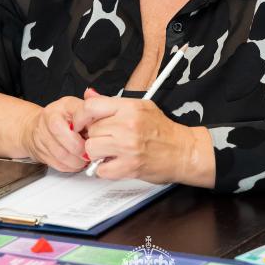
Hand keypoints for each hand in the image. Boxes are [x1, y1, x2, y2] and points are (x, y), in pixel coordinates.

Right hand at [20, 96, 88, 172]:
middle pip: (64, 134)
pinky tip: (76, 162)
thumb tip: (108, 117)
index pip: (77, 114)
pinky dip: (70, 166)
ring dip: (76, 160)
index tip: (95, 134)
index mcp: (65, 105)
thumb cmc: (66, 118)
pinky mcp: (40, 151)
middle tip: (90, 152)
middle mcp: (50, 117)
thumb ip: (94, 113)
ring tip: (85, 159)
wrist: (38, 127)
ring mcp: (42, 134)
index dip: (88, 126)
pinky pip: (57, 163)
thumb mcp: (81, 110)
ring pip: (61, 153)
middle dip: (80, 148)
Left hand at [73, 94, 214, 186]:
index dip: (81, 116)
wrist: (183, 151)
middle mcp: (127, 126)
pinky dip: (105, 168)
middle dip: (95, 135)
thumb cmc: (163, 130)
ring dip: (97, 152)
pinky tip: (115, 161)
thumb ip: (112, 102)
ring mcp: (127, 147)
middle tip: (106, 137)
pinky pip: (101, 169)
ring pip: (91, 149)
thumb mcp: (140, 106)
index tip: (81, 122)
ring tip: (109, 150)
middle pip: (90, 130)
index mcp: (129, 108)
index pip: (91, 107)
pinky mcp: (128, 167)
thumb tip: (89, 95)